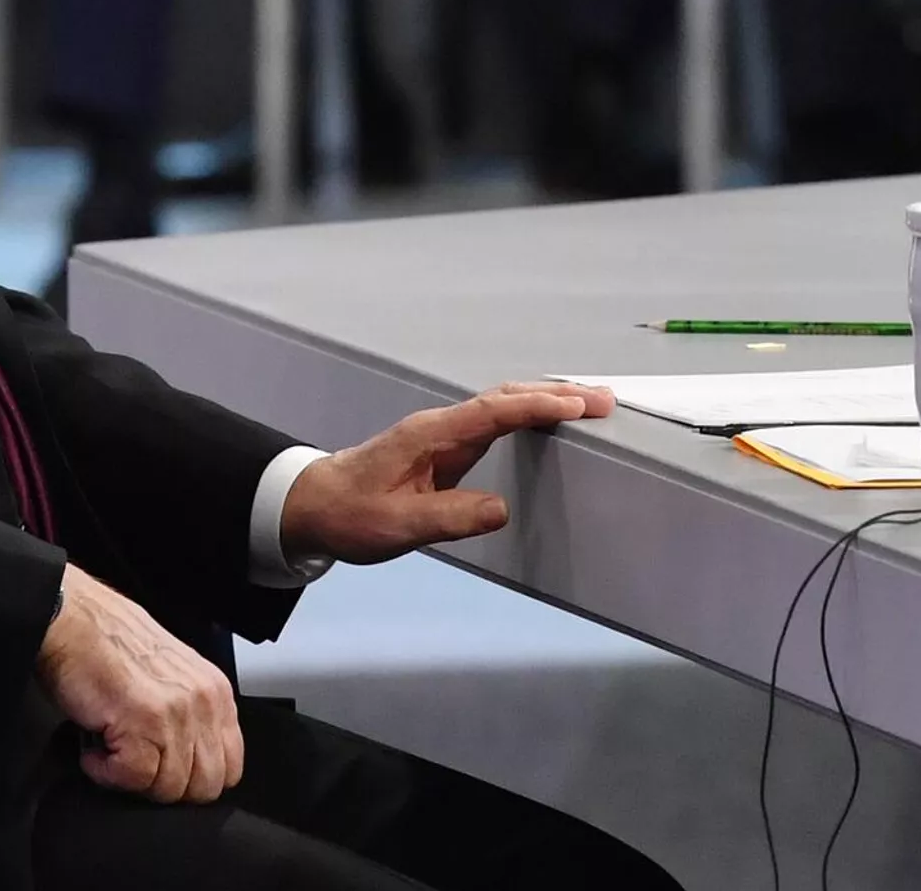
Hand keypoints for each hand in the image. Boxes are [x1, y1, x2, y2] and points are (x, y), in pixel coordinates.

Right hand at [35, 564, 243, 804]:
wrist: (69, 619)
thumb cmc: (107, 643)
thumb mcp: (169, 674)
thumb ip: (190, 713)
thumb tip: (189, 758)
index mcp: (214, 689)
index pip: (229, 767)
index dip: (192, 776)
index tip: (163, 766)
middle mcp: (201, 700)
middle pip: (205, 787)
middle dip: (165, 785)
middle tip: (135, 761)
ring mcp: (174, 713)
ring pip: (169, 789)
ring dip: (133, 779)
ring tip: (111, 747)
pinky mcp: (141, 723)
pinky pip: (133, 779)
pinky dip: (106, 773)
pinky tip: (94, 748)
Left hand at [279, 382, 614, 564]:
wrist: (316, 504)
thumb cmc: (352, 514)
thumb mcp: (398, 526)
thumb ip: (450, 517)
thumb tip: (501, 509)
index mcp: (430, 434)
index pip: (494, 412)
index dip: (538, 406)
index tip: (579, 406)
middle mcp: (440, 425)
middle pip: (504, 397)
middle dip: (554, 395)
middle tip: (604, 400)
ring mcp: (441, 432)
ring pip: (501, 404)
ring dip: (544, 399)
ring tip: (590, 403)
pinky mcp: (443, 445)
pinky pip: (494, 419)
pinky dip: (526, 412)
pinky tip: (546, 419)